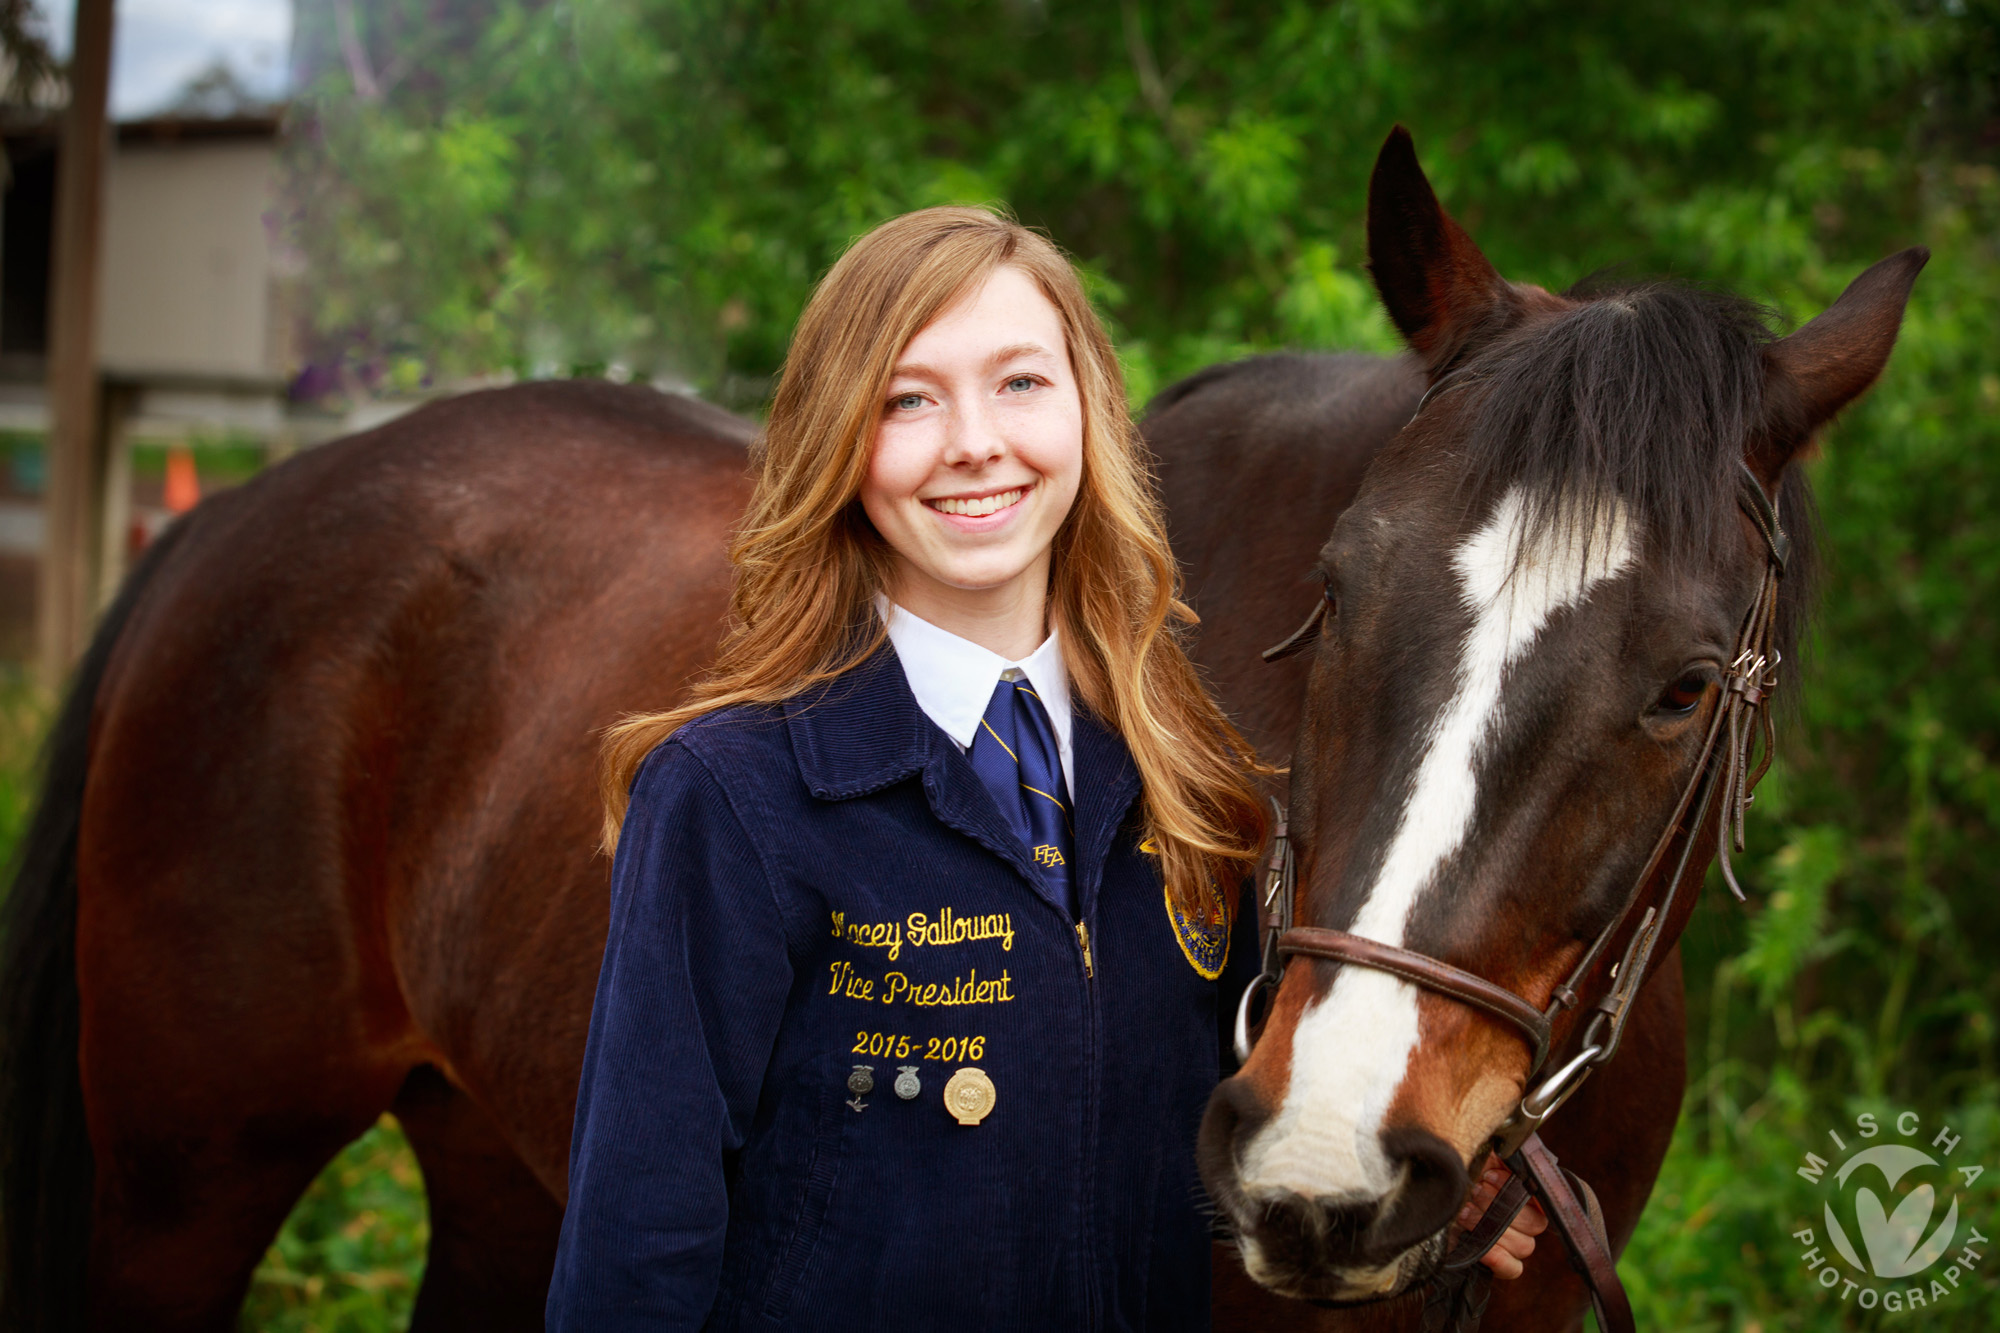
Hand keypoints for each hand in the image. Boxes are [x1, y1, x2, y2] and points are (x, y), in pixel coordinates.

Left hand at [1460, 1153, 1547, 1279]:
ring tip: (1466, 1213)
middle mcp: (1523, 1219)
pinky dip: (1500, 1259)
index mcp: (1522, 1193)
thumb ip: (1495, 1153)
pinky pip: (1514, 1269)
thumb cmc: (1454, 1176)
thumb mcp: (1474, 1158)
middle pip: (1535, 1223)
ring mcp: (1512, 1242)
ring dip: (1493, 1228)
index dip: (1515, 1188)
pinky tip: (1483, 1248)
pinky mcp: (1496, 1262)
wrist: (1425, 1198)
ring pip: (1525, 1245)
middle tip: (1473, 1194)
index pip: (1540, 1198)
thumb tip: (1505, 1145)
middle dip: (1499, 1206)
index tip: (1488, 1176)